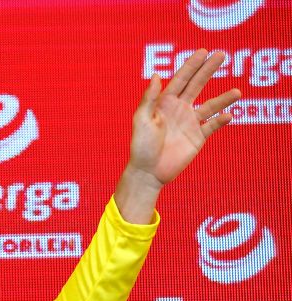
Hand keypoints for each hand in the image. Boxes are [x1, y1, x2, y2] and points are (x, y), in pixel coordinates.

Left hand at [128, 49, 240, 187]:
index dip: (191, 66)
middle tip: (221, 55)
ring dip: (223, 98)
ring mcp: (190, 123)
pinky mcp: (197, 138)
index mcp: (164, 103)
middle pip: (197, 85)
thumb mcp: (142, 120)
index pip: (180, 80)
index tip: (203, 52)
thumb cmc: (141, 146)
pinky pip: (212, 126)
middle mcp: (179, 109)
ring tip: (237, 92)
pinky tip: (229, 115)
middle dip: (208, 70)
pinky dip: (221, 121)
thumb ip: (149, 99)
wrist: (148, 172)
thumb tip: (157, 75)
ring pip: (210, 106)